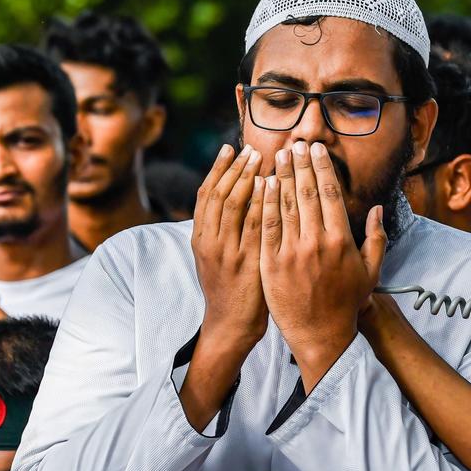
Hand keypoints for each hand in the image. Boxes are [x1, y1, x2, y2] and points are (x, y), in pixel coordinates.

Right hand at [190, 144, 267, 350]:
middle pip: (218, 194)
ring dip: (246, 177)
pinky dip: (260, 202)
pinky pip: (253, 225)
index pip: (205, 194)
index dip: (217, 169)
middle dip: (233, 167)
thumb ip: (222, 230)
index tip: (229, 148)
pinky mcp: (245, 262)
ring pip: (233, 204)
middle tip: (249, 146)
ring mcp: (226, 251)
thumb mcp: (216, 257)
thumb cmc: (231, 289)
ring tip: (260, 156)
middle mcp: (209, 241)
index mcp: (200, 238)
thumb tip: (236, 197)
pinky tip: (270, 184)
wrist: (231, 324)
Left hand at [260, 141, 384, 385]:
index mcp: (341, 241)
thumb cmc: (347, 303)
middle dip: (300, 166)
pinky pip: (266, 227)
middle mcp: (316, 243)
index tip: (317, 151)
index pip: (330, 195)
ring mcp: (291, 253)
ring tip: (278, 156)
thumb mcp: (370, 271)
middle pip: (307, 194)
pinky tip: (263, 185)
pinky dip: (265, 203)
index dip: (323, 169)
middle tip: (295, 144)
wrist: (321, 334)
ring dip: (282, 177)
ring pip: (285, 206)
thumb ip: (375, 238)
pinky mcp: (271, 263)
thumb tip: (376, 209)